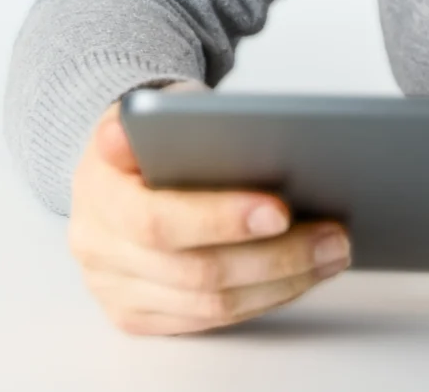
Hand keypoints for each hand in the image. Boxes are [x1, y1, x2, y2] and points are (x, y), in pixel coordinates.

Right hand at [66, 84, 350, 333]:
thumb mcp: (161, 107)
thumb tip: (208, 121)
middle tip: (332, 236)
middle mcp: (95, 243)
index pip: (158, 220)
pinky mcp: (134, 314)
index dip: (220, 220)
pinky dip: (263, 299)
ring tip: (331, 253)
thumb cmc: (151, 135)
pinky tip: (300, 275)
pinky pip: (209, 321)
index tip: (281, 209)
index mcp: (97, 186)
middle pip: (195, 272)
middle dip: (275, 256)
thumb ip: (182, 114)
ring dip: (281, 283)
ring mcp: (111, 286)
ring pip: (210, 304)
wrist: (116, 167)